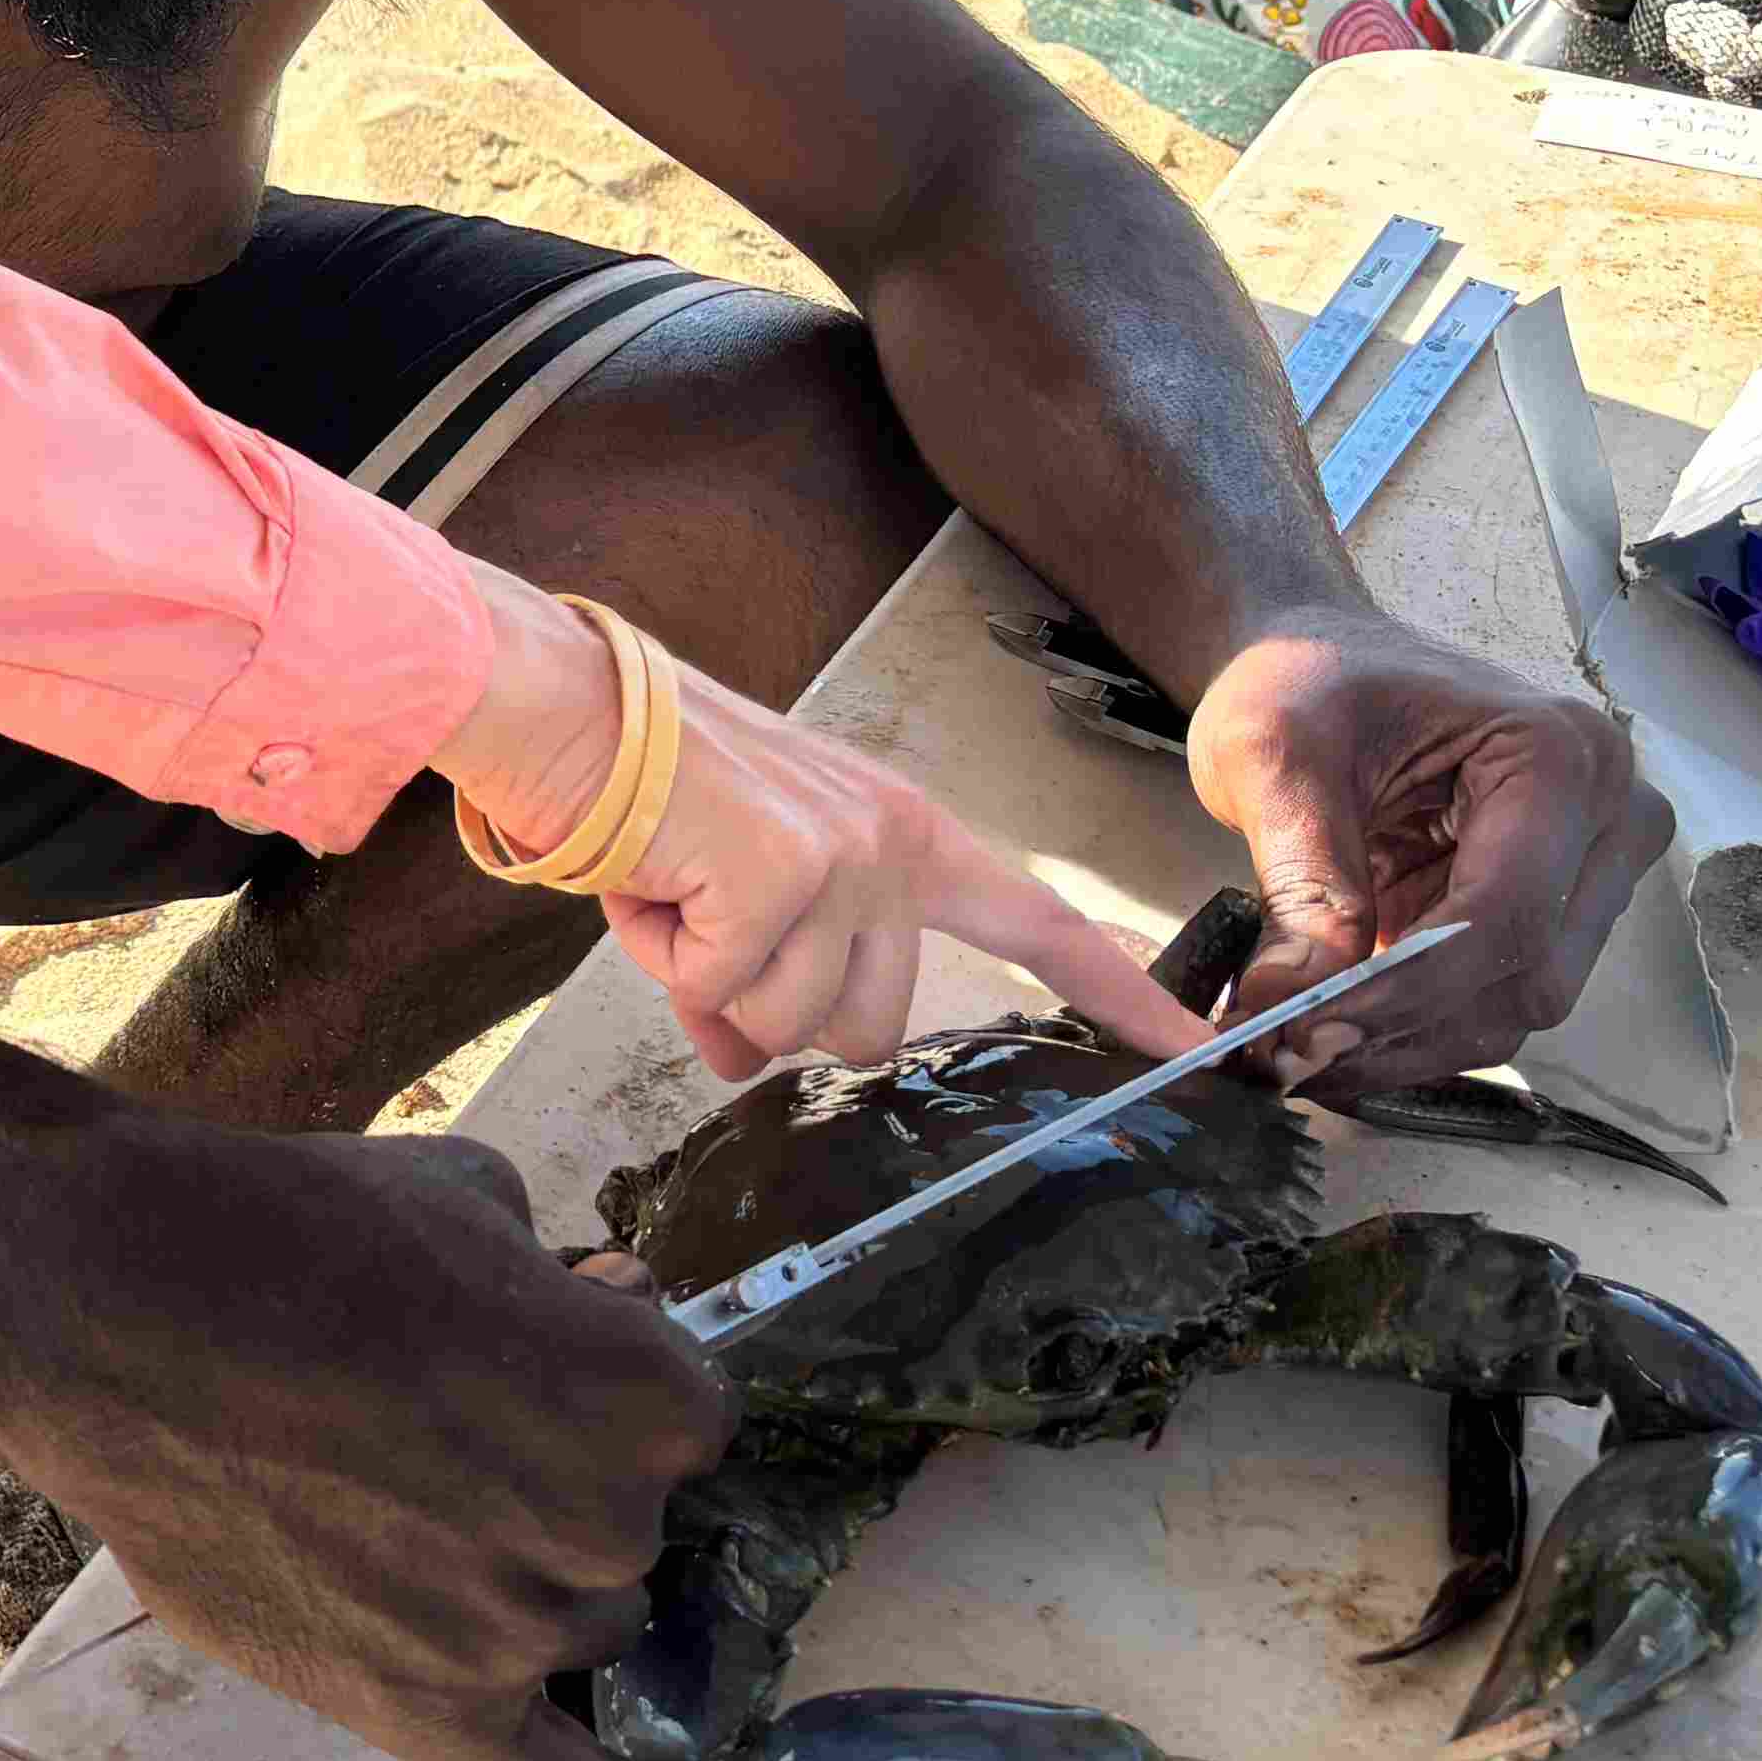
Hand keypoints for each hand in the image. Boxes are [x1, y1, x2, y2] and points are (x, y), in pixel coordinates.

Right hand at [0, 1122, 780, 1760]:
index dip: (598, 1374)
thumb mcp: (464, 1201)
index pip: (682, 1413)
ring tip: (372, 1492)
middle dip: (553, 1470)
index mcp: (639, 1393)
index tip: (520, 1342)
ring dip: (514, 1570)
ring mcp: (518, 1628)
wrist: (117, 1314)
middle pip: (627, 1524)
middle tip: (421, 1412)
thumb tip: (609, 1305)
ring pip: (578, 1619)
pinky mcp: (436, 1712)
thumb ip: (563, 1283)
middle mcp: (604, 1525)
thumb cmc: (289, 1230)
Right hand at [455, 571, 1202, 1077]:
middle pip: (873, 1026)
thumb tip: (743, 1057)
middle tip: (706, 923)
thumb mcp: (729, 884)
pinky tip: (651, 883)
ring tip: (674, 888)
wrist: (560, 703)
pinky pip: (724, 995)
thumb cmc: (638, 782)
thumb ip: (765, 970)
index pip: (1039, 922)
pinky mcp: (782, 875)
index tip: (1200, 1051)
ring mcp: (845, 858)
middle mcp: (891, 842)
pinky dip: (668, 958)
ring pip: (795, 1024)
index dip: (1119, 994)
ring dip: (712, 981)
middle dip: (774, 1006)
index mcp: (900, 832)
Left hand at [1183, 608, 1667, 1087]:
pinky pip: (1495, 999)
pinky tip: (1336, 1033)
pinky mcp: (1553, 913)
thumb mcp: (1276, 756)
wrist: (1323, 666)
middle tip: (1288, 1055)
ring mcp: (1591, 871)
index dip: (1404, 988)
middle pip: (1528, 975)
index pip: (1504, 913)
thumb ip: (1302, 878)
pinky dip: (1414, 1027)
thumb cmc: (1309, 681)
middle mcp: (1606, 817)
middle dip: (1405, 1026)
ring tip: (1298, 1052)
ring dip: (1408, 1043)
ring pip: (1517, 1005)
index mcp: (1556, 754)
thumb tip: (1294, 1002)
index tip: (1303, 1028)